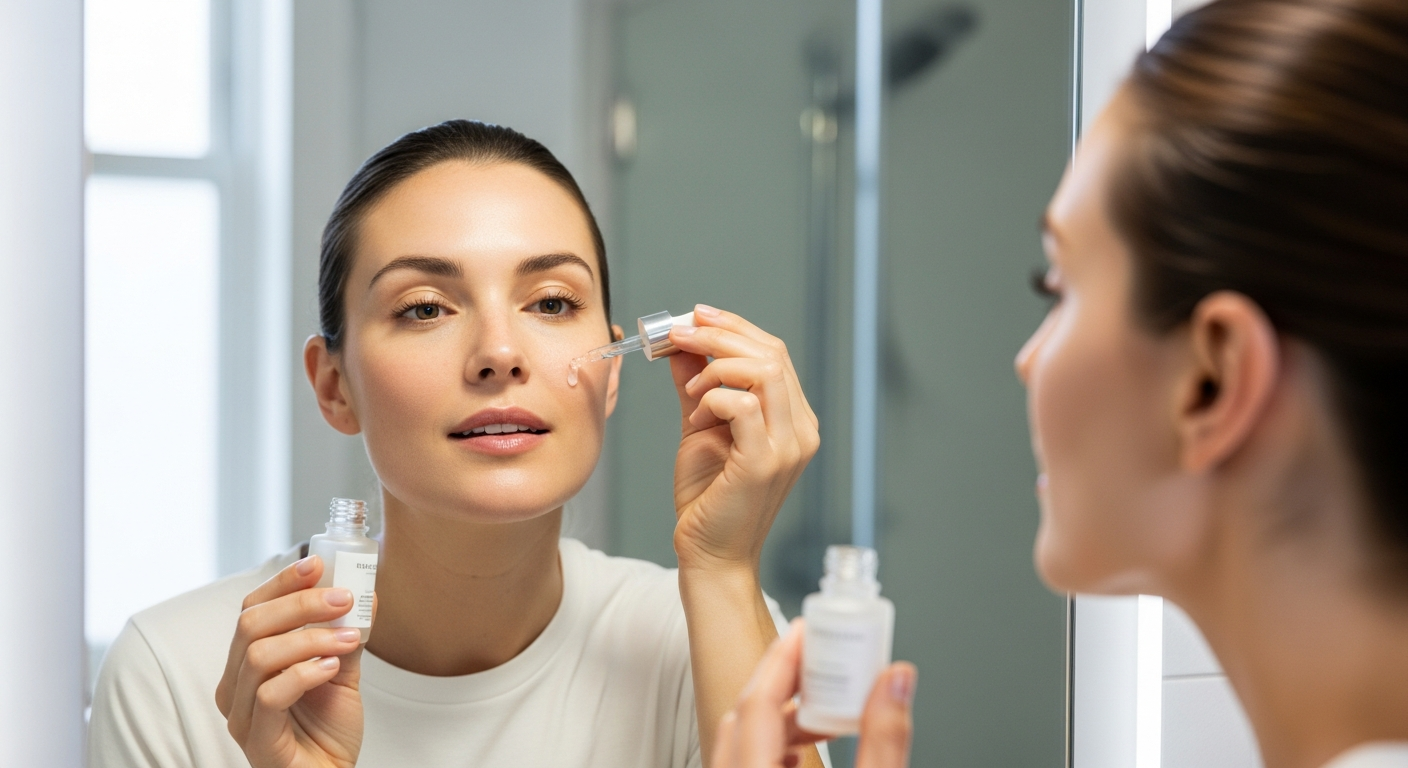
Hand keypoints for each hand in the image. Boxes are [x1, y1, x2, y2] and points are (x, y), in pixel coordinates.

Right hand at [214, 556, 367, 767]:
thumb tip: (365, 592)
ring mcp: (242, 714)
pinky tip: (332, 668)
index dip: (282, 582)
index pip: (252, 609)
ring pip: (259, 655)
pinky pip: (271, 695)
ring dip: (311, 637)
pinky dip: (305, 673)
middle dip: (301, 603)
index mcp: (248, 663)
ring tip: (347, 638)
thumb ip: (346, 634)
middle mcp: (236, 686)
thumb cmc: (327, 729)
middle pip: (250, 625)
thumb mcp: (341, 671)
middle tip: (344, 598)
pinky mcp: (257, 740)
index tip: (317, 563)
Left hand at [668, 305, 819, 571]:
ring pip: (764, 371)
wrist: (709, 553)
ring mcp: (788, 446)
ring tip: (690, 385)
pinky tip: (696, 415)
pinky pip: (744, 405)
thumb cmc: (708, 497)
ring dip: (716, 363)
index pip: (774, 353)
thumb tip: (680, 345)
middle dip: (720, 334)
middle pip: (772, 353)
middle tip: (678, 333)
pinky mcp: (764, 462)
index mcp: (793, 419)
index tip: (695, 316)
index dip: (734, 327)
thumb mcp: (700, 428)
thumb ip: (696, 386)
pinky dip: (713, 397)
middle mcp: (800, 430)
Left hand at [712, 620, 916, 767]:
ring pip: (738, 739)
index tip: (808, 628)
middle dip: (785, 682)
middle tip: (821, 658)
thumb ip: (884, 740)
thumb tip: (895, 680)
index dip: (785, 658)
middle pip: (744, 716)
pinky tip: (802, 749)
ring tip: (825, 705)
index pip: (758, 702)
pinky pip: (740, 761)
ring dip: (779, 715)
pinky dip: (770, 743)